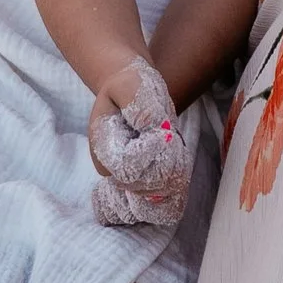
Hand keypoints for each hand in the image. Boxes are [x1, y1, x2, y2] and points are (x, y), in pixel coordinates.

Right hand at [88, 55, 188, 229]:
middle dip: (167, 160)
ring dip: (176, 167)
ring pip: (159, 193)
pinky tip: (178, 156)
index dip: (152, 153)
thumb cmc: (130, 85)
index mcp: (102, 147)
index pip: (128, 168)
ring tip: (173, 140)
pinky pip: (166, 199)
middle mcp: (112, 171)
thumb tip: (154, 129)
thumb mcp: (131, 84)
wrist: (131, 92)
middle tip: (172, 134)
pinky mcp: (145, 184)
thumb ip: (139, 105)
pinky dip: (179, 179)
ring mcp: (129, 180)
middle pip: (145, 184)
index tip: (166, 132)